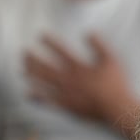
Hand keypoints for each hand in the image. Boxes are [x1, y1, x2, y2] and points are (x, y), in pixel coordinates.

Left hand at [24, 34, 139, 137]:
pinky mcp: (65, 105)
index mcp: (78, 67)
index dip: (49, 41)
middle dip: (32, 58)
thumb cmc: (116, 84)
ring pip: (42, 82)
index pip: (60, 50)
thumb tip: (90, 32)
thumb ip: (100, 45)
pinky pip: (47, 100)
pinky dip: (36, 96)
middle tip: (24, 52)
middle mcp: (67, 78)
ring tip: (23, 68)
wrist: (116, 108)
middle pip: (44, 66)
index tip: (40, 35)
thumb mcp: (112, 60)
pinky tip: (29, 93)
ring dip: (30, 74)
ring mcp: (64, 93)